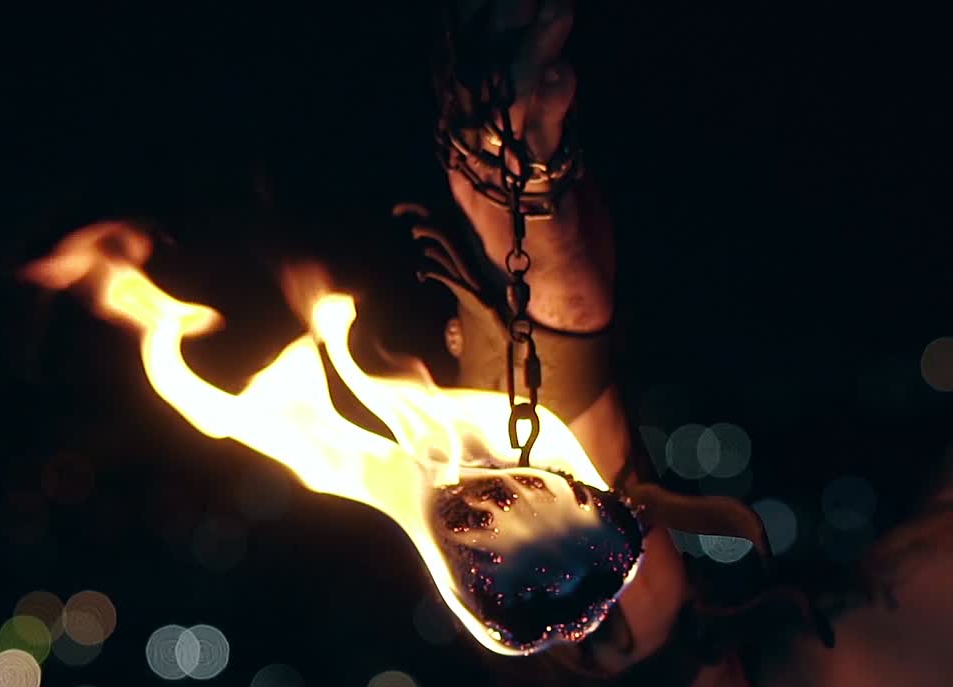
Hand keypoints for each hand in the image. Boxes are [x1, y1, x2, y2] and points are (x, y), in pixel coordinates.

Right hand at [445, 0, 613, 332]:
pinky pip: (543, 154)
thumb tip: (540, 56)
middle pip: (476, 78)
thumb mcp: (533, 159)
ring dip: (532, 53)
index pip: (459, 68)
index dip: (465, 22)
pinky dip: (553, 111)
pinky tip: (564, 73)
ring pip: (508, 109)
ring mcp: (502, 186)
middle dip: (495, 21)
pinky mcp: (540, 210)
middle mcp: (473, 160)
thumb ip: (531, 110)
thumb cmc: (547, 233)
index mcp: (468, 145)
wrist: (556, 316)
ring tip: (555, 7)